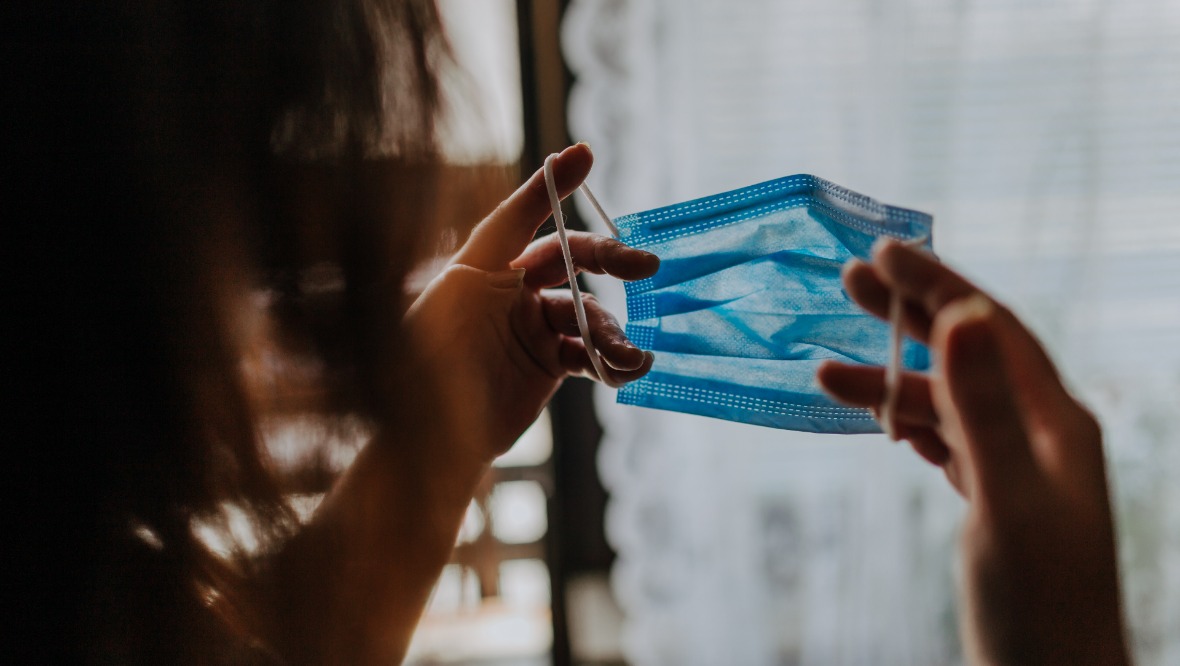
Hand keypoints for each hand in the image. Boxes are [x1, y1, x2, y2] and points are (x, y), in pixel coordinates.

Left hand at [404, 143, 656, 460]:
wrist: (431, 444)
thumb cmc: (428, 368)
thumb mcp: (452, 301)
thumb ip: (495, 247)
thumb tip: (525, 201)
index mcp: (480, 267)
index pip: (520, 216)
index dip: (551, 186)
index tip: (585, 154)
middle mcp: (509, 290)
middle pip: (570, 258)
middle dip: (609, 259)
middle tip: (645, 267)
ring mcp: (532, 328)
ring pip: (588, 313)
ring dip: (613, 332)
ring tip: (627, 359)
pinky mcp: (548, 364)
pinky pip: (591, 352)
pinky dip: (613, 361)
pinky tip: (627, 371)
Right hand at [817, 240, 1128, 664]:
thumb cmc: (1039, 605)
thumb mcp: (1006, 500)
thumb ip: (982, 409)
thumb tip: (962, 315)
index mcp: (1056, 420)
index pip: (990, 328)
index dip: (937, 285)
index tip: (883, 251)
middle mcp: (1041, 433)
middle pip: (967, 353)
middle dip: (907, 315)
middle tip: (849, 279)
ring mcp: (1018, 467)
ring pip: (946, 402)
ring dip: (889, 381)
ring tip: (823, 372)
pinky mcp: (994, 499)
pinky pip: (944, 441)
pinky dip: (905, 424)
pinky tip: (877, 421)